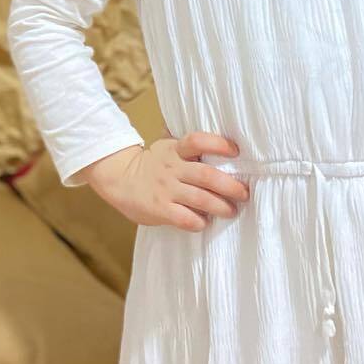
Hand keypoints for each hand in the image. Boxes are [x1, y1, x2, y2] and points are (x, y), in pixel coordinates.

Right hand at [75, 132, 250, 230]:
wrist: (119, 179)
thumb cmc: (150, 164)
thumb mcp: (166, 148)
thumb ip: (188, 148)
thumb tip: (222, 144)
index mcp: (174, 150)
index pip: (198, 141)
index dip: (218, 144)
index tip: (235, 151)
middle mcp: (172, 168)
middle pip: (206, 175)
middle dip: (230, 185)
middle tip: (244, 193)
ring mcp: (166, 190)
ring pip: (200, 199)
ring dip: (221, 206)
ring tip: (232, 210)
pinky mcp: (161, 210)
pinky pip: (186, 219)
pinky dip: (199, 222)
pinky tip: (205, 222)